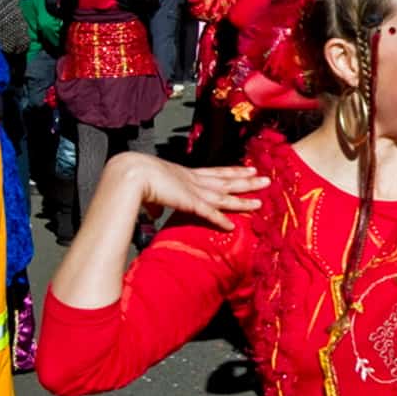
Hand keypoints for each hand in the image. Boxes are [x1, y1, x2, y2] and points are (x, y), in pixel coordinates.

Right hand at [110, 152, 268, 229]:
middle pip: (227, 181)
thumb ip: (155, 202)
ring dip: (243, 199)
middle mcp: (194, 181)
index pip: (216, 172)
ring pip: (225, 196)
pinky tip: (233, 226)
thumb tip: (150, 211)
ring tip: (262, 200)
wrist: (129, 173)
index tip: (249, 169)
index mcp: (186, 175)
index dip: (234, 171)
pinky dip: (220, 220)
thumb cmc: (134, 178)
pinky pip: (208, 213)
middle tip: (267, 178)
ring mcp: (193, 191)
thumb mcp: (151, 189)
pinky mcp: (188, 202)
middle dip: (248, 181)